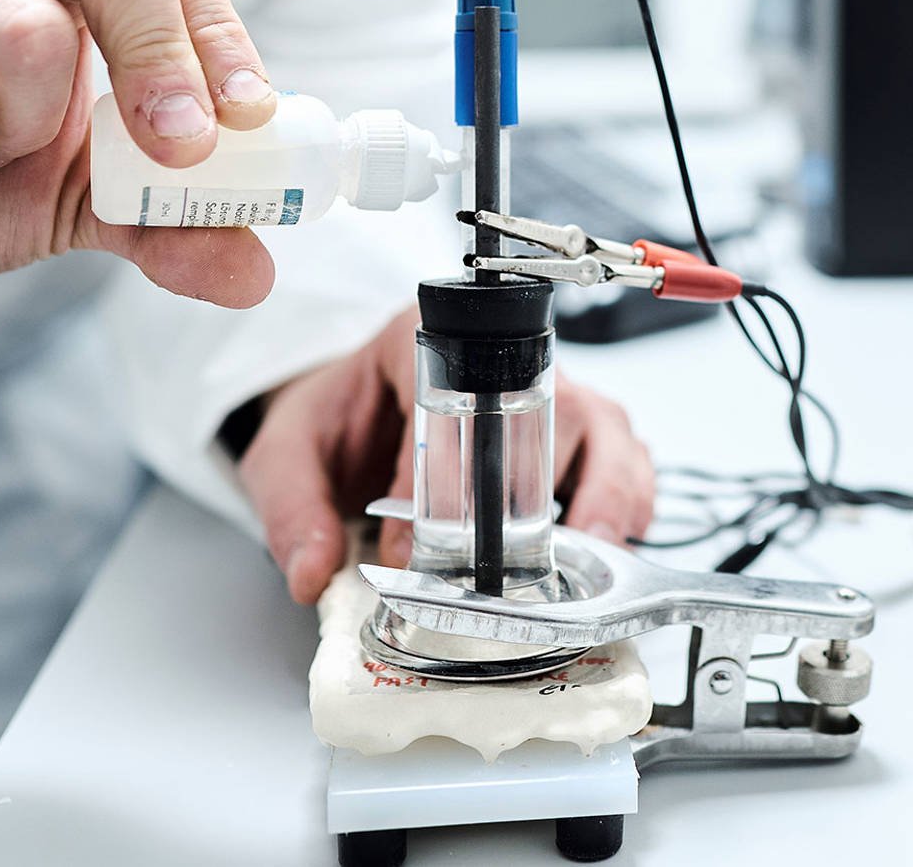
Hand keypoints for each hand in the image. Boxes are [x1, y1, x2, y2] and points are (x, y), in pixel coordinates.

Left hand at [240, 307, 657, 604]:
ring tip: (587, 557)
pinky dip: (627, 505)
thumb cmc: (337, 421)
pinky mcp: (577, 435)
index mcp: (420, 342)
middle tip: (518, 564)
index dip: (438, 480)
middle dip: (545, 491)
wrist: (356, 417)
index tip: (415, 546)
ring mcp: (549, 395)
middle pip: (554, 407)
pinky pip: (627, 460)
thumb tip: (313, 570)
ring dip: (606, 498)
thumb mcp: (285, 454)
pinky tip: (607, 551)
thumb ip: (290, 509)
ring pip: (606, 430)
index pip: (451, 401)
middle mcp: (500, 360)